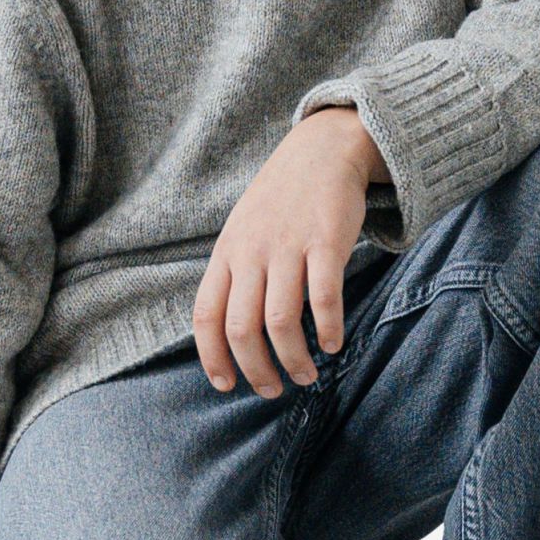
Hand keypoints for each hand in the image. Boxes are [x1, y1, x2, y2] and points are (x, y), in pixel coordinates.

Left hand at [193, 107, 388, 397]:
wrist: (321, 150)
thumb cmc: (281, 200)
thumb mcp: (243, 230)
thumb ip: (235, 274)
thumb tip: (231, 333)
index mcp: (227, 253)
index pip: (206, 315)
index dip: (212, 357)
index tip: (226, 385)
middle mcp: (251, 252)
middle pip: (242, 328)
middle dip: (256, 370)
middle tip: (274, 389)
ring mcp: (288, 246)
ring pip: (281, 321)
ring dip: (294, 359)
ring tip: (307, 375)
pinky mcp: (326, 241)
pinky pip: (323, 298)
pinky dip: (328, 329)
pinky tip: (333, 344)